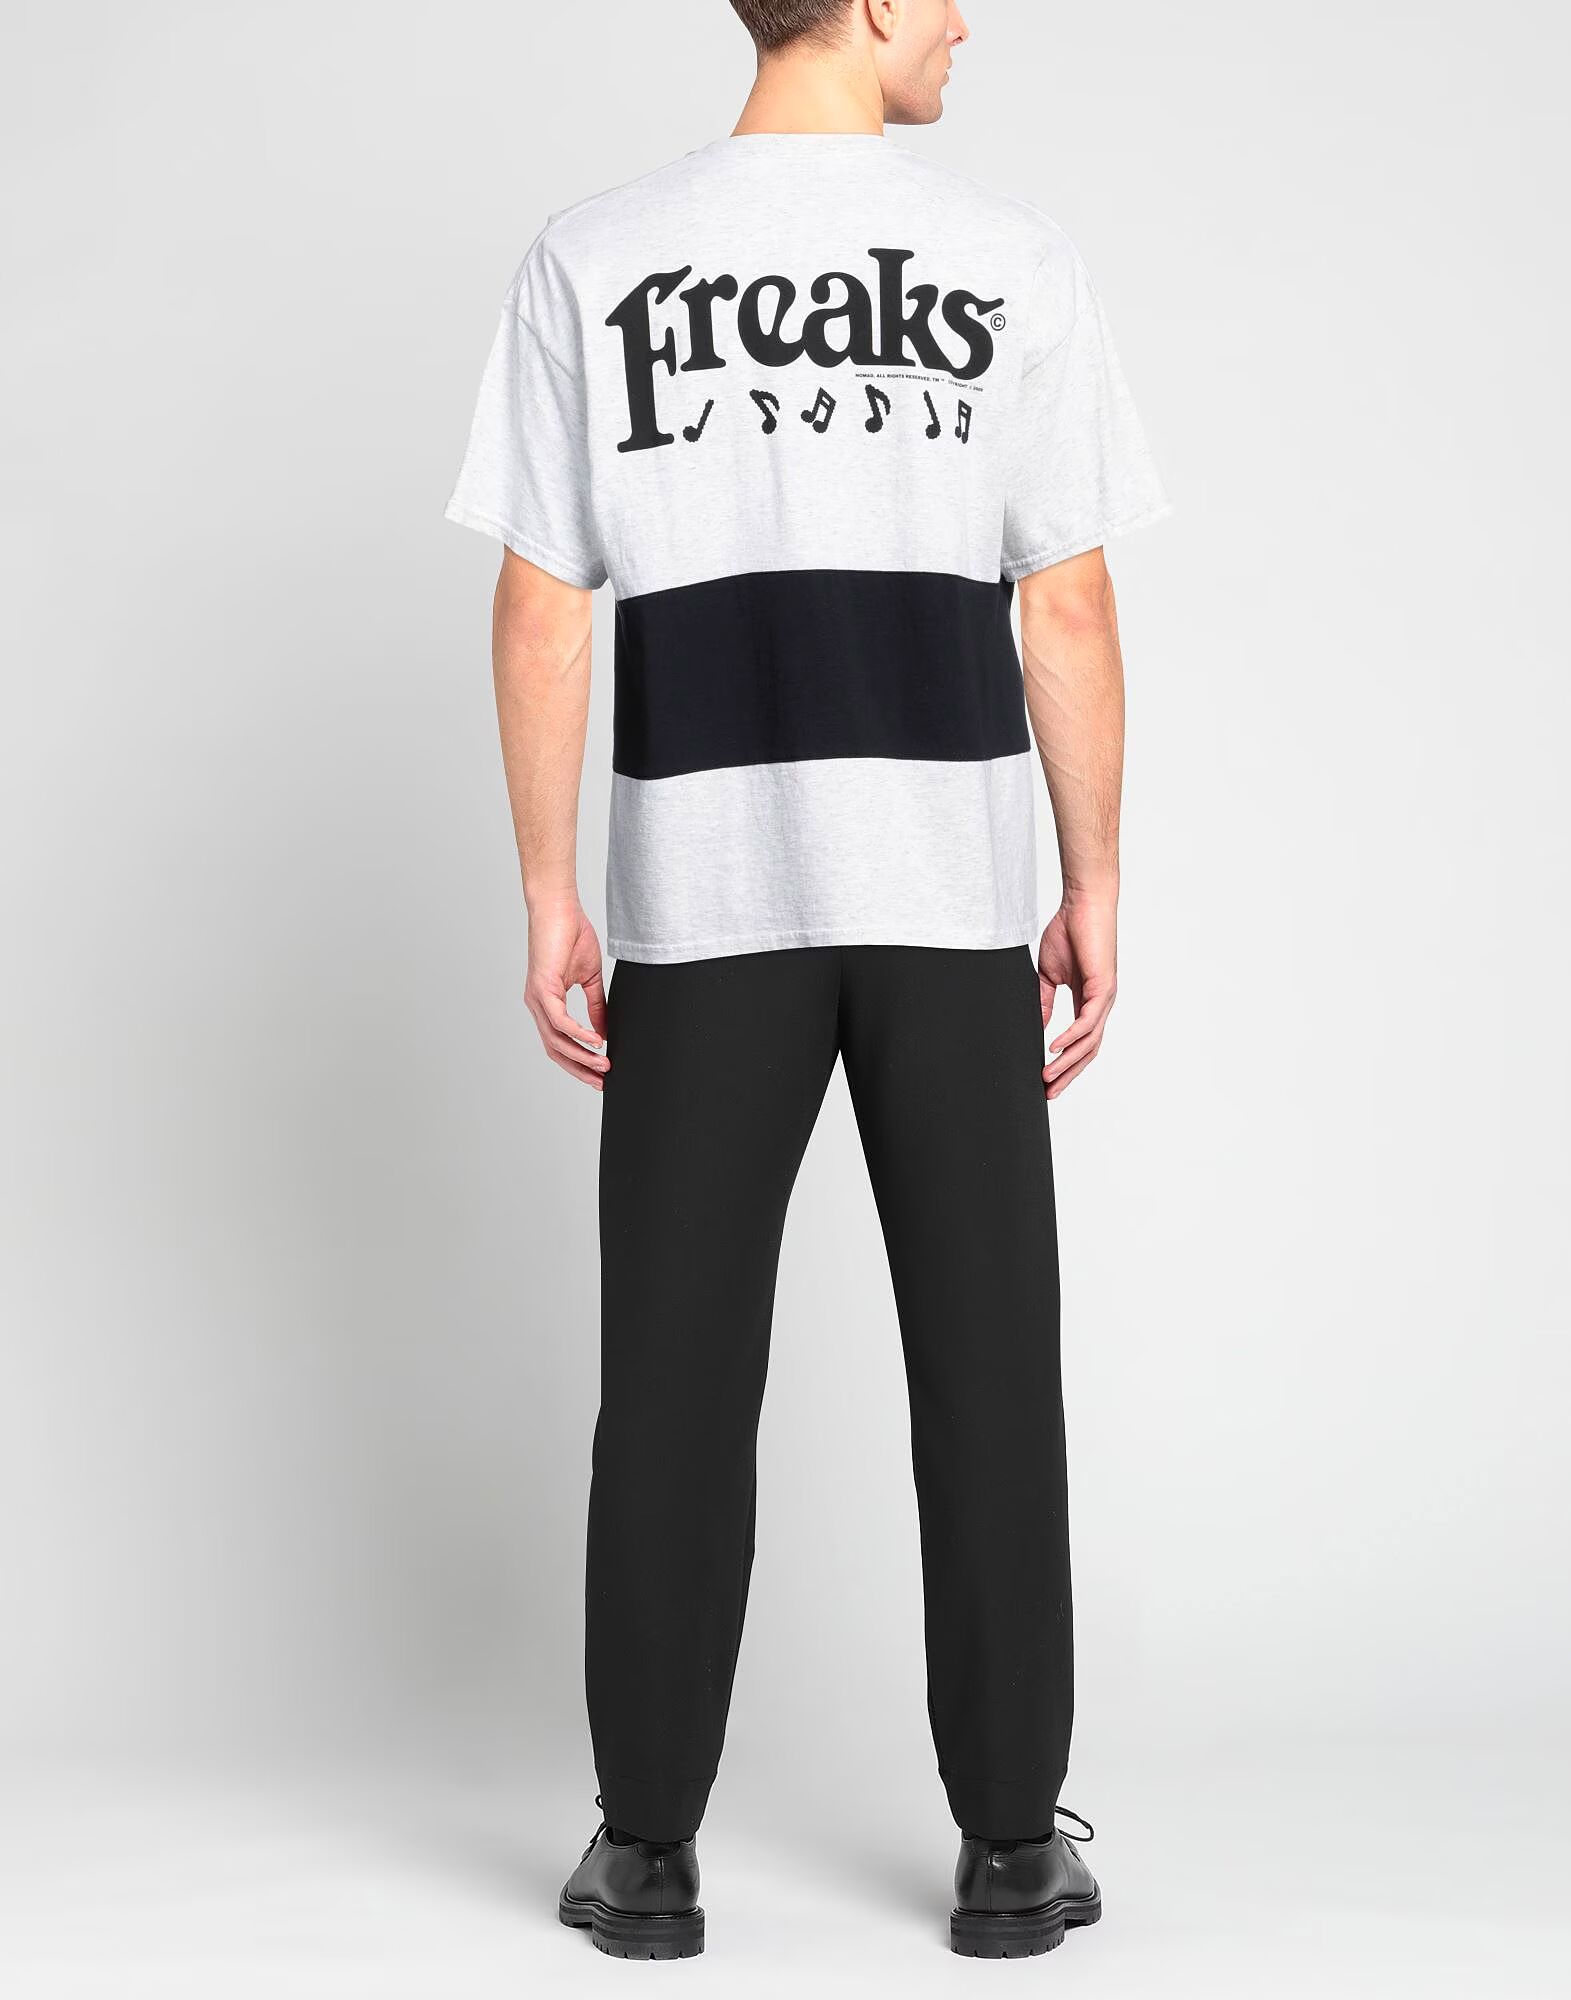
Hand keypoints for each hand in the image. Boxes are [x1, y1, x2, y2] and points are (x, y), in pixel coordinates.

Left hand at [524, 898, 610, 1091]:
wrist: (559, 908)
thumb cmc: (571, 935)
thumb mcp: (590, 977)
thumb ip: (596, 1006)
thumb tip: (605, 1032)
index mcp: (547, 1003)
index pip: (559, 1043)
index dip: (579, 1062)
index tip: (599, 1075)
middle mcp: (537, 1005)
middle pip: (555, 1050)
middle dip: (580, 1069)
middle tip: (603, 1082)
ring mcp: (537, 998)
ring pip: (556, 1040)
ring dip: (582, 1056)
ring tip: (604, 1064)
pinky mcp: (542, 988)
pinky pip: (559, 1021)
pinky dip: (578, 1034)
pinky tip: (596, 1041)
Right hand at [1038, 891, 1117, 1099]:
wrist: (1082, 905)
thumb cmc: (1068, 932)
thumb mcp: (1048, 974)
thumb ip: (1043, 1001)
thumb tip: (1037, 1027)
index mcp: (1088, 1002)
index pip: (1080, 1042)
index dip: (1064, 1064)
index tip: (1046, 1081)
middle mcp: (1101, 1005)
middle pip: (1088, 1051)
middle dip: (1068, 1074)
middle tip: (1048, 1093)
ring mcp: (1105, 998)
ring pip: (1090, 1042)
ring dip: (1068, 1062)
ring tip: (1047, 1077)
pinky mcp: (1104, 987)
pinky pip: (1088, 1021)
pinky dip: (1072, 1037)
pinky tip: (1054, 1048)